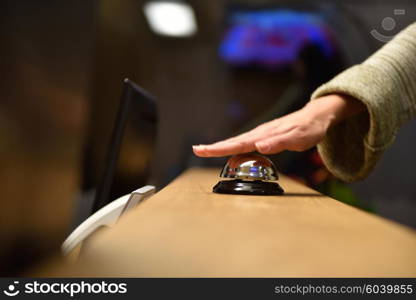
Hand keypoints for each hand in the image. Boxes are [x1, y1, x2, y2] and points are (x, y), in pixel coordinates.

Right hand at [193, 94, 364, 156]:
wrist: (316, 116)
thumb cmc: (309, 129)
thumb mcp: (297, 138)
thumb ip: (278, 143)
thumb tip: (259, 147)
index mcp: (263, 136)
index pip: (237, 144)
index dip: (219, 148)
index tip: (202, 150)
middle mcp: (259, 134)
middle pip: (232, 142)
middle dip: (214, 147)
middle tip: (196, 150)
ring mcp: (261, 134)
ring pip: (237, 141)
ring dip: (221, 147)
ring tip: (206, 150)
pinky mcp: (264, 136)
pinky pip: (244, 142)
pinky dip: (233, 146)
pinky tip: (229, 150)